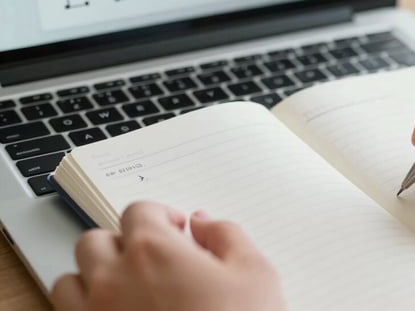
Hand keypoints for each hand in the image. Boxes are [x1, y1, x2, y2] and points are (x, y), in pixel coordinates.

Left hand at [52, 202, 285, 310]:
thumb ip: (226, 236)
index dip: (161, 216)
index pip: (139, 211)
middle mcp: (113, 279)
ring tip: (127, 291)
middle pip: (96, 241)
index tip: (177, 231)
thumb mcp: (256, 274)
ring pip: (71, 281)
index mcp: (153, 250)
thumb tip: (204, 223)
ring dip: (94, 278)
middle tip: (153, 261)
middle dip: (122, 244)